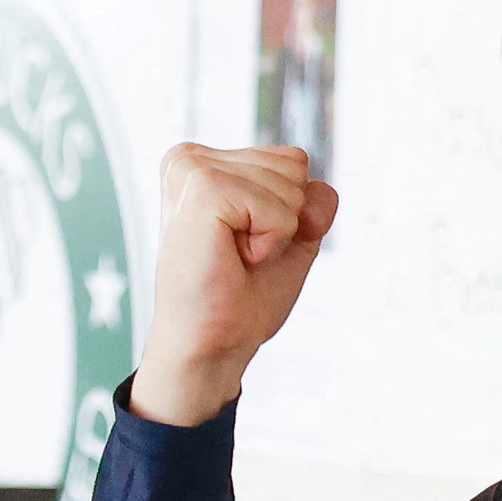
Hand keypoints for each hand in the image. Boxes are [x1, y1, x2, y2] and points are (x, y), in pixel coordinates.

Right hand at [130, 139, 340, 427]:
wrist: (210, 342)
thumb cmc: (242, 294)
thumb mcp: (292, 232)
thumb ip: (310, 195)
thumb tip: (310, 187)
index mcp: (204, 163)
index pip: (292, 159)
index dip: (292, 209)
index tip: (247, 242)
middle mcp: (191, 158)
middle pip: (294, 163)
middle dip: (286, 217)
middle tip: (240, 253)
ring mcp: (192, 169)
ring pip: (290, 181)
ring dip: (277, 232)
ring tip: (233, 256)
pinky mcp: (202, 189)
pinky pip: (280, 208)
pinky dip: (271, 242)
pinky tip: (231, 257)